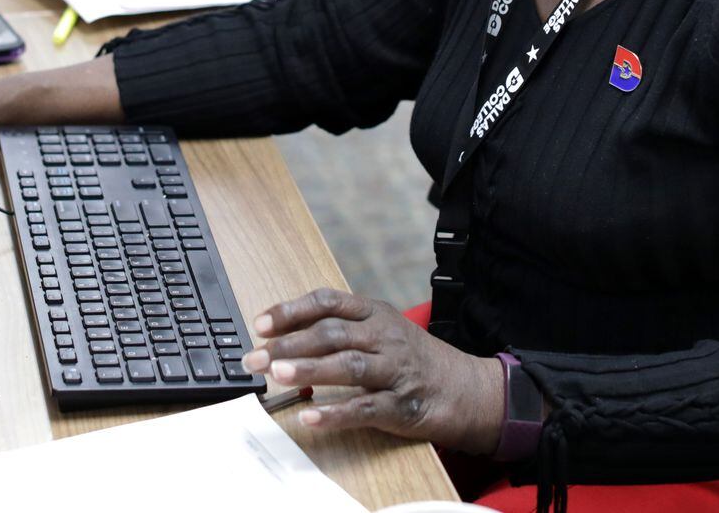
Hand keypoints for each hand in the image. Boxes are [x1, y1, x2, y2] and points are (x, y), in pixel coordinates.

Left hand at [242, 288, 503, 454]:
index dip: (292, 311)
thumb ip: (340, 328)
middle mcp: (383, 336)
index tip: (261, 324)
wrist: (463, 387)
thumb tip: (283, 335)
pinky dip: (336, 413)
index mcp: (374, 313)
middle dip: (289, 344)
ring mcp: (394, 370)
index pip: (328, 302)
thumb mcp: (380, 329)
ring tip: (278, 374)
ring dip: (311, 370)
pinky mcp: (401, 405)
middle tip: (255, 356)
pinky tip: (310, 416)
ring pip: (349, 366)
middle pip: (332, 334)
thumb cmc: (410, 357)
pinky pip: (365, 408)